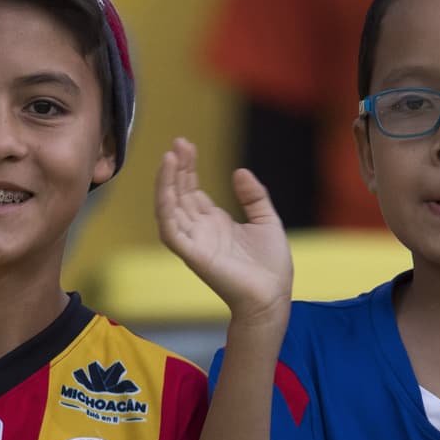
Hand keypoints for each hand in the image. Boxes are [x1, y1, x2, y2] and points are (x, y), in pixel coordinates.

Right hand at [156, 137, 292, 323]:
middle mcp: (200, 230)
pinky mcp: (193, 255)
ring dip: (166, 183)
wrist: (273, 297)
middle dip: (176, 168)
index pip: (191, 190)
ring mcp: (194, 242)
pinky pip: (171, 230)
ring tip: (169, 157)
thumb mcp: (266, 220)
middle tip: (178, 142)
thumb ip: (253, 196)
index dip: (187, 168)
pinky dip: (166, 209)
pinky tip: (168, 187)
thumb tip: (239, 171)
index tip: (186, 145)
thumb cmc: (270, 266)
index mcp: (214, 223)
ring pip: (169, 208)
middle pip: (179, 194)